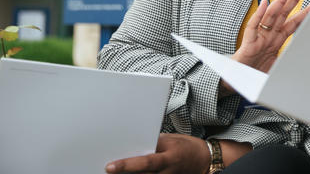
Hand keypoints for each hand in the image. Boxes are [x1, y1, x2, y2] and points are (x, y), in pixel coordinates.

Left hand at [106, 133, 252, 172]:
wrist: (204, 159)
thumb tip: (133, 145)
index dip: (126, 165)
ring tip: (114, 173)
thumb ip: (153, 144)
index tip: (109, 166)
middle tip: (105, 171)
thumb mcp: (171, 140)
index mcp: (169, 158)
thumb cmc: (187, 146)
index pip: (145, 162)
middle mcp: (167, 173)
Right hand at [232, 0, 309, 72]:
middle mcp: (269, 35)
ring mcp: (259, 37)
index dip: (304, 13)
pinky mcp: (249, 43)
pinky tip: (264, 4)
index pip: (293, 23)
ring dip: (279, 2)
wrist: (238, 80)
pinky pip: (253, 27)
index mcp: (277, 39)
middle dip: (293, 0)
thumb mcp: (277, 65)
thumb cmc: (255, 70)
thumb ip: (288, 58)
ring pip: (270, 16)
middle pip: (283, 14)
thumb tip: (304, 59)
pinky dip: (258, 15)